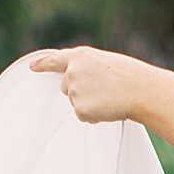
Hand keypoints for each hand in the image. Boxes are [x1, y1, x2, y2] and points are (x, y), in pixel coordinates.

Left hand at [29, 46, 161, 124]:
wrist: (142, 90)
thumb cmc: (128, 76)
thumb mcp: (104, 63)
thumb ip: (85, 68)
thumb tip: (74, 80)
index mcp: (80, 56)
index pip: (55, 60)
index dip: (43, 64)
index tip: (32, 67)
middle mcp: (72, 72)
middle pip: (66, 87)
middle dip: (80, 90)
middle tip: (103, 88)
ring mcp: (74, 90)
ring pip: (75, 102)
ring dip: (89, 102)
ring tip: (108, 96)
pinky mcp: (79, 108)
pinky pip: (82, 116)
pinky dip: (93, 115)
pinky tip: (107, 107)